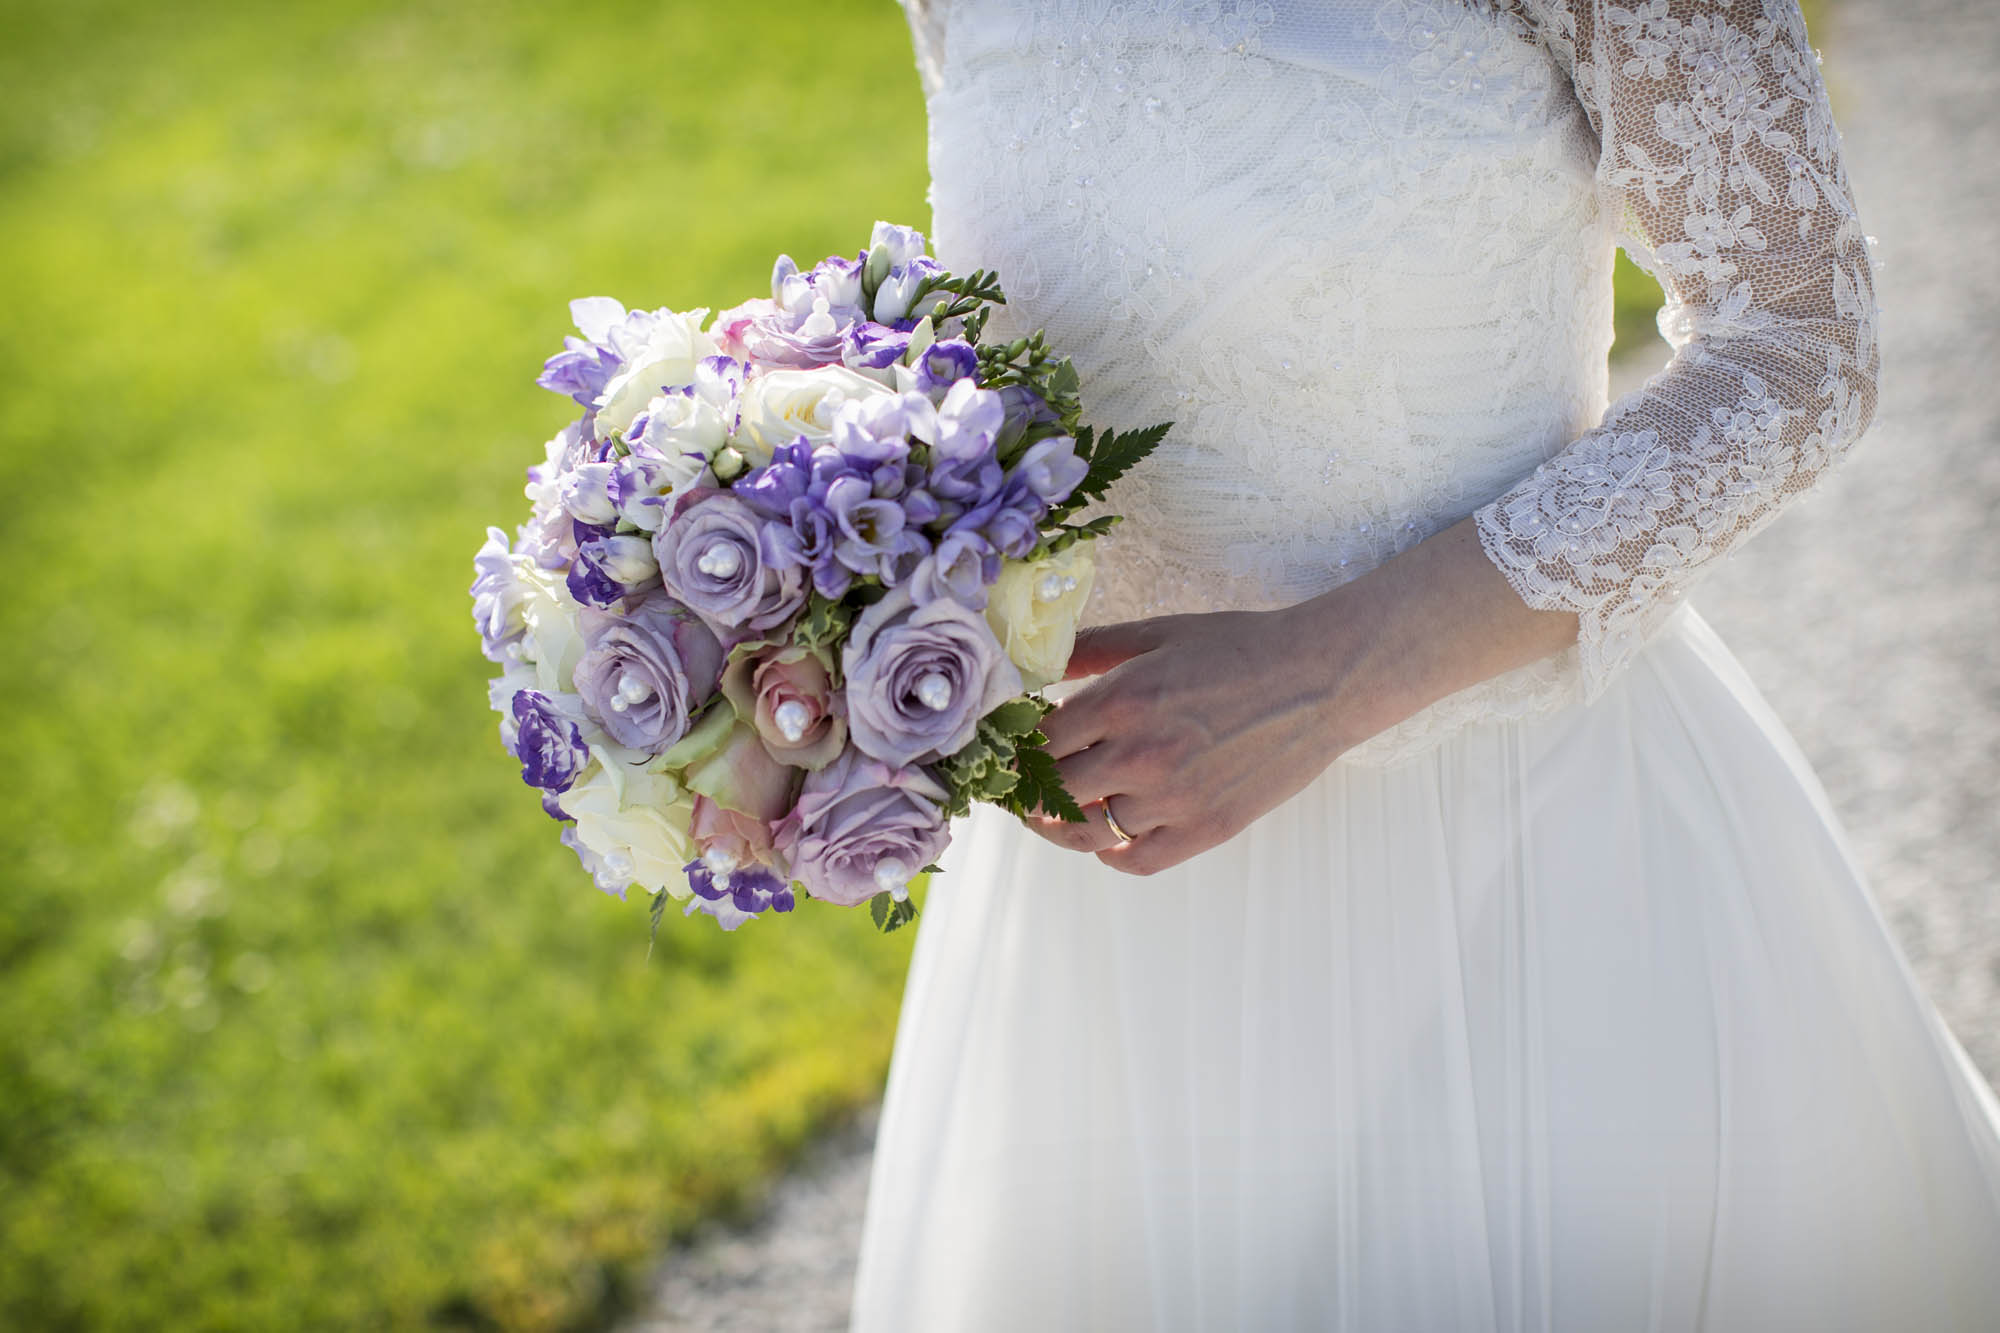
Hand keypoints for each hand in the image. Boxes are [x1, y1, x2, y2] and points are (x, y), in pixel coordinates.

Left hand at [1021, 515, 1581, 874]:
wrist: (1321, 677)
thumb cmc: (1239, 646)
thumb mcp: (1158, 633)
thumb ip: (1091, 649)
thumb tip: (1034, 662)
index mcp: (1121, 700)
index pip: (1038, 741)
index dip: (1015, 747)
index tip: (1007, 749)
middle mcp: (1140, 755)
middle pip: (1052, 791)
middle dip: (1025, 790)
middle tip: (1016, 786)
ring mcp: (1175, 798)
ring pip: (1088, 832)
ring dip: (1060, 827)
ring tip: (1050, 816)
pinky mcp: (1208, 828)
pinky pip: (1138, 860)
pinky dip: (1112, 855)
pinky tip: (1107, 838)